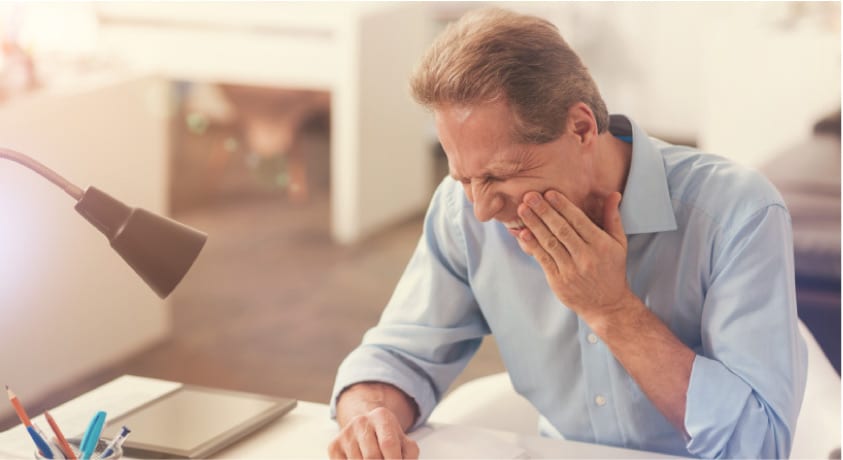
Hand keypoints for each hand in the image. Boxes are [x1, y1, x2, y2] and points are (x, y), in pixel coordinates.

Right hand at [328, 407, 419, 458]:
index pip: (388, 444)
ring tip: (374, 459)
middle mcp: (361, 421)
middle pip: (372, 457)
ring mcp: (345, 433)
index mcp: (381, 416)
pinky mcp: (334, 446)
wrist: (365, 428)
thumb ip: (409, 456)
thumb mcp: (405, 444)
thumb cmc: (388, 439)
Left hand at [516, 190, 631, 321]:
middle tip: (529, 196)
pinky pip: (543, 260)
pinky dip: (533, 246)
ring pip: (550, 243)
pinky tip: (523, 233)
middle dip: (544, 211)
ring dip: (534, 225)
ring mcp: (571, 270)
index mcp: (601, 245)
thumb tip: (613, 194)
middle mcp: (586, 257)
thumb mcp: (618, 243)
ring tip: (522, 210)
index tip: (549, 193)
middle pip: (562, 230)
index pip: (579, 221)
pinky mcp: (559, 281)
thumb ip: (612, 218)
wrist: (607, 305)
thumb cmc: (612, 270)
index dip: (563, 206)